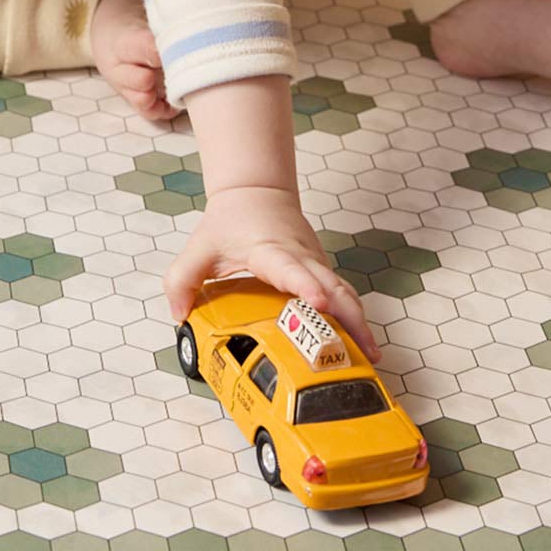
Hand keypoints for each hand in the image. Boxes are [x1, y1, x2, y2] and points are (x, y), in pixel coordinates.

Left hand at [163, 184, 381, 360]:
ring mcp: (315, 263)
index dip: (303, 285)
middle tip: (361, 352)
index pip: (289, 268)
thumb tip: (180, 317)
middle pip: (331, 286)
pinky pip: (344, 295)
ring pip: (344, 292)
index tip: (317, 301)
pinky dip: (355, 317)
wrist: (255, 192)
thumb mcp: (199, 248)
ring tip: (370, 357)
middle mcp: (299, 257)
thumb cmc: (229, 222)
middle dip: (347, 317)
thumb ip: (182, 280)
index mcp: (269, 251)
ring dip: (358, 322)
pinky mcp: (323, 271)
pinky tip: (362, 345)